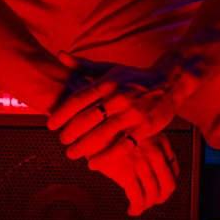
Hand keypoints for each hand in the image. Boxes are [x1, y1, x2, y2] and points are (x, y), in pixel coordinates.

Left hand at [47, 56, 179, 162]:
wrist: (169, 82)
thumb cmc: (133, 77)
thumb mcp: (108, 68)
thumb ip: (82, 65)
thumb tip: (59, 55)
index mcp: (107, 83)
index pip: (78, 100)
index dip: (62, 114)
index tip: (50, 125)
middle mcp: (118, 97)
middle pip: (87, 118)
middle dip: (70, 132)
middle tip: (61, 141)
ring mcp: (132, 114)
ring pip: (102, 134)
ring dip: (84, 147)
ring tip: (71, 154)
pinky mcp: (144, 128)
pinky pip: (123, 146)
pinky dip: (106, 157)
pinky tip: (93, 164)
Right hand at [85, 132, 179, 215]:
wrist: (90, 126)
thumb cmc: (111, 128)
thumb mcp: (137, 130)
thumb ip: (149, 145)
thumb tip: (152, 166)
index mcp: (159, 141)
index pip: (173, 169)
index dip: (167, 182)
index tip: (161, 187)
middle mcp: (155, 152)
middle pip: (168, 184)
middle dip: (161, 197)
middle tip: (153, 201)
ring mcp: (141, 163)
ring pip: (153, 194)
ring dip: (147, 204)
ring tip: (139, 206)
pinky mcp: (126, 173)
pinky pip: (137, 198)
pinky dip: (136, 208)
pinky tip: (132, 210)